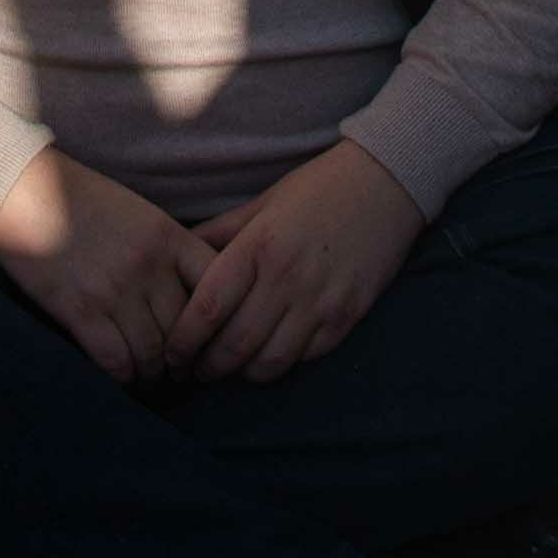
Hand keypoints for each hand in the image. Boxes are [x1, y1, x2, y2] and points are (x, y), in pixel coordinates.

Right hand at [0, 138, 210, 383]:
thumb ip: (171, 250)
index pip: (216, 286)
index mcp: (168, 236)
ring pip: (152, 352)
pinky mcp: (78, 309)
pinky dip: (123, 377)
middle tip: (180, 370)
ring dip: (152, 373)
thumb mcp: (141, 214)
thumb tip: (197, 296)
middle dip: (184, 358)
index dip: (220, 320)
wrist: (26, 190)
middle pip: (184, 330)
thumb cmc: (85, 202)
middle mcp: (147, 265)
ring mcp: (113, 289)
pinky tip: (122, 376)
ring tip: (150, 376)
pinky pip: (115, 360)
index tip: (211, 338)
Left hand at [174, 139, 425, 383]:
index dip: (183, 341)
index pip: (208, 309)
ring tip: (229, 369)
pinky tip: (268, 355)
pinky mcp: (347, 317)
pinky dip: (281, 363)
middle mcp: (287, 278)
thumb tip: (176, 259)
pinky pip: (305, 358)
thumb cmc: (316, 190)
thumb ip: (218, 235)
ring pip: (270, 363)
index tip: (172, 353)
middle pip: (234, 346)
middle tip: (193, 372)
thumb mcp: (261, 203)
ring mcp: (321, 301)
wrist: (385, 183)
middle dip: (207, 368)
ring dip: (243, 374)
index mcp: (258, 246)